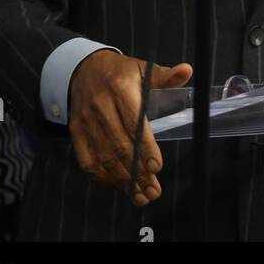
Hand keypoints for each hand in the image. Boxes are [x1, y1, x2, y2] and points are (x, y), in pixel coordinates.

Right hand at [68, 50, 192, 205]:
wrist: (83, 68)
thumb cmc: (119, 72)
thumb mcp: (141, 68)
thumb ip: (164, 75)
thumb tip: (187, 71)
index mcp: (120, 87)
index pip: (133, 121)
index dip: (145, 146)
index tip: (156, 167)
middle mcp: (100, 105)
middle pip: (119, 144)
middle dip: (137, 171)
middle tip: (153, 190)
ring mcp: (86, 120)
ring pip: (104, 156)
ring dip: (123, 179)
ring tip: (141, 195)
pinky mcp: (76, 131)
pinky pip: (87, 160)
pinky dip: (103, 177)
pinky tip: (119, 185)